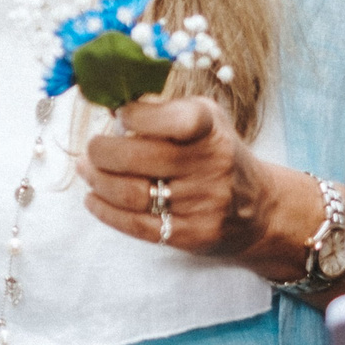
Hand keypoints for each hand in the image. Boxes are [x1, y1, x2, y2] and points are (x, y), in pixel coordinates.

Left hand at [82, 96, 282, 267]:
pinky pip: (137, 226)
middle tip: (91, 148)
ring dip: (98, 181)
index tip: (120, 115)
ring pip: (132, 194)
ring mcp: (203, 204)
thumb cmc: (217, 152)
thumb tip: (112, 109)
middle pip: (140, 159)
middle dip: (103, 152)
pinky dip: (106, 211)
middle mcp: (211, 167)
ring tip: (87, 170)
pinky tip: (93, 198)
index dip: (139, 116)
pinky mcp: (192, 235)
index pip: (175, 120)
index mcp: (212, 131)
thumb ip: (165, 110)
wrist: (258, 208)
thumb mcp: (205, 119)